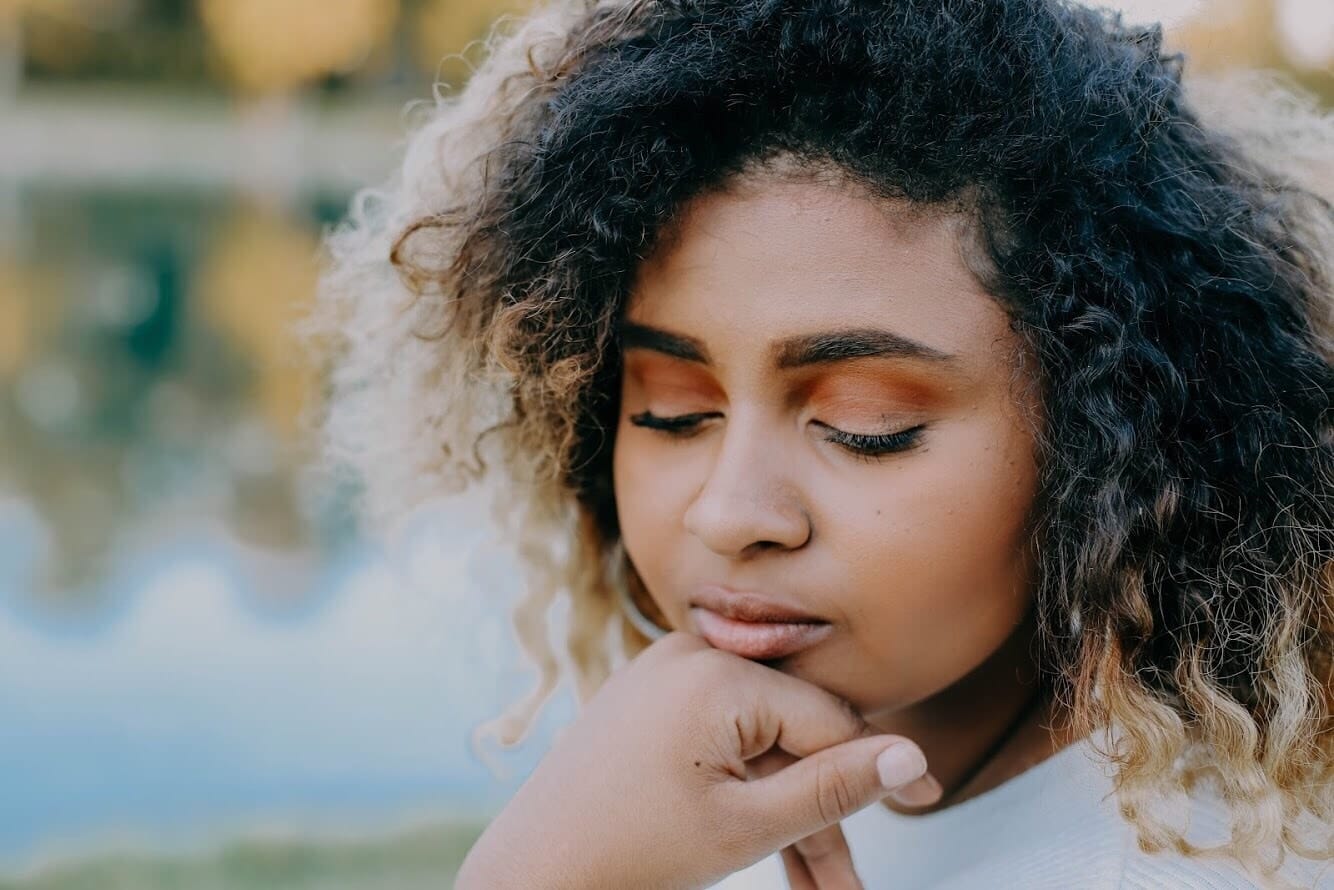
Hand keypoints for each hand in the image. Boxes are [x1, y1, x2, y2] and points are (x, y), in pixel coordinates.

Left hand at [455, 631, 940, 889]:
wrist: (532, 872)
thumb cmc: (631, 852)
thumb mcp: (746, 826)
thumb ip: (833, 788)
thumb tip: (912, 756)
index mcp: (715, 675)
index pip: (826, 722)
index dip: (880, 768)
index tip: (930, 801)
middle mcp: (689, 655)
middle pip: (793, 735)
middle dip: (824, 814)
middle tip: (845, 887)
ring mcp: (665, 672)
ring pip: (759, 744)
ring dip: (788, 812)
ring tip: (815, 888)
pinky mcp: (651, 697)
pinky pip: (722, 738)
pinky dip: (746, 789)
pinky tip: (772, 847)